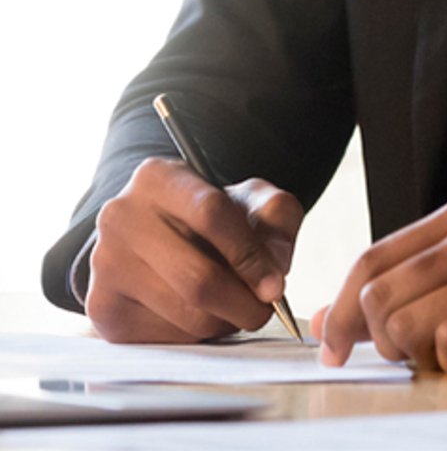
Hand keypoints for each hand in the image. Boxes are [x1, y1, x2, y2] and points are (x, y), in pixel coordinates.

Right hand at [85, 158, 301, 342]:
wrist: (158, 234)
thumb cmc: (209, 215)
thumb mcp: (250, 199)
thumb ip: (276, 218)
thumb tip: (274, 269)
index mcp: (157, 177)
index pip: (211, 214)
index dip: (249, 254)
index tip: (275, 285)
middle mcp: (121, 217)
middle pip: (197, 277)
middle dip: (242, 302)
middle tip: (264, 311)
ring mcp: (105, 265)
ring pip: (184, 313)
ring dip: (223, 321)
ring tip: (234, 307)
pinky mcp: (102, 308)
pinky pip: (164, 338)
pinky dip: (195, 336)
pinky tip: (201, 314)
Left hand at [313, 195, 446, 373]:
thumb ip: (394, 296)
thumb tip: (316, 320)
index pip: (370, 259)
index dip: (339, 311)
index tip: (332, 352)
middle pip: (378, 296)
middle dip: (383, 342)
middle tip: (415, 358)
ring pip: (405, 325)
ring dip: (420, 359)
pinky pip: (445, 348)